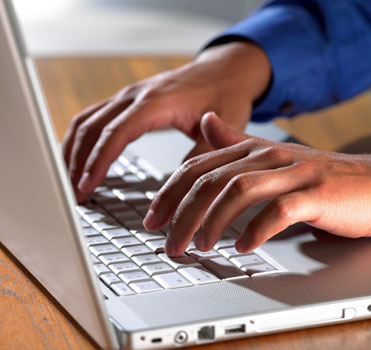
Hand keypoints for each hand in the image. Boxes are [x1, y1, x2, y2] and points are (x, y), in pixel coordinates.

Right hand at [62, 42, 270, 202]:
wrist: (224, 72)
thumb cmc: (226, 95)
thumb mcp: (225, 125)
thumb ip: (203, 153)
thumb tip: (183, 186)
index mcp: (158, 102)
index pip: (117, 133)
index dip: (99, 160)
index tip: (86, 185)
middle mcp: (137, 95)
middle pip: (92, 126)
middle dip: (77, 161)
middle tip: (72, 193)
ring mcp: (129, 95)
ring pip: (86, 120)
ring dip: (72, 149)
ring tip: (68, 180)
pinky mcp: (128, 99)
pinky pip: (93, 116)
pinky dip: (81, 137)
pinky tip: (78, 156)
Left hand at [144, 112, 370, 256]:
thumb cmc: (322, 178)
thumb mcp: (274, 157)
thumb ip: (237, 142)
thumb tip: (207, 123)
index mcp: (255, 149)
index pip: (200, 167)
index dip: (171, 193)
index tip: (154, 219)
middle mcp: (270, 156)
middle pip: (212, 180)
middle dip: (183, 213)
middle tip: (170, 242)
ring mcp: (293, 173)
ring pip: (239, 192)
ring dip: (213, 222)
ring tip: (201, 246)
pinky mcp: (316, 194)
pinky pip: (280, 210)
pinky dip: (258, 230)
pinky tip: (245, 247)